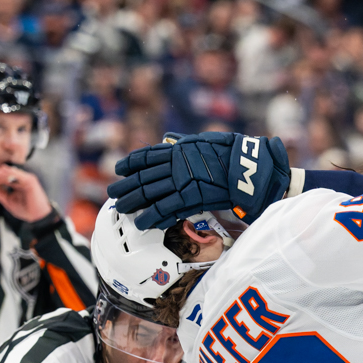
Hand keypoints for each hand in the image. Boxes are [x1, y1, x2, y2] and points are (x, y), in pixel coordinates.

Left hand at [0, 164, 52, 221]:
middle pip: (8, 174)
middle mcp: (23, 180)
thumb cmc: (26, 210)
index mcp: (19, 184)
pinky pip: (18, 175)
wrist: (37, 217)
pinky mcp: (30, 181)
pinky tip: (2, 174)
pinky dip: (9, 174)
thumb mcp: (8, 201)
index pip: (5, 178)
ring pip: (12, 173)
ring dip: (1, 174)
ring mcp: (27, 179)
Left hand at [108, 131, 288, 229]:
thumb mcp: (206, 140)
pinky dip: (152, 217)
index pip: (147, 155)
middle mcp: (176, 165)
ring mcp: (182, 182)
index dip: (131, 162)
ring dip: (133, 202)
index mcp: (178, 149)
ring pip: (149, 193)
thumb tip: (168, 139)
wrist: (249, 168)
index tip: (119, 168)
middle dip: (126, 185)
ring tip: (120, 208)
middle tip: (113, 192)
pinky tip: (142, 223)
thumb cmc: (232, 153)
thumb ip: (184, 142)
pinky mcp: (191, 199)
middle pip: (143, 176)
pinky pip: (166, 209)